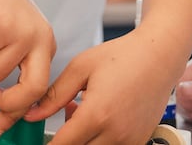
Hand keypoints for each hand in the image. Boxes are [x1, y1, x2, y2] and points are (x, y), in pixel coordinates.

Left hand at [26, 33, 182, 144]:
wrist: (160, 56)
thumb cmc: (123, 56)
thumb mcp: (82, 68)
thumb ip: (54, 94)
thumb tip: (32, 114)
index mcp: (97, 114)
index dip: (47, 144)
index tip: (39, 138)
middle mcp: (115, 133)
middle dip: (65, 140)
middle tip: (66, 115)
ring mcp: (129, 140)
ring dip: (83, 140)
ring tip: (84, 113)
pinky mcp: (139, 141)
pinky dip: (100, 140)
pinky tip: (100, 118)